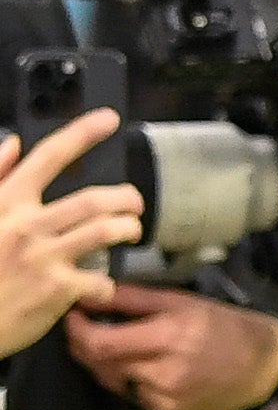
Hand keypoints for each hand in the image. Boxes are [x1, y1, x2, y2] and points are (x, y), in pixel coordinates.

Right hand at [0, 111, 143, 356]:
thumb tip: (13, 143)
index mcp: (7, 204)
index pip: (48, 157)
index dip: (82, 134)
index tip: (108, 119)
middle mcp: (27, 226)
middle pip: (95, 200)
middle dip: (126, 198)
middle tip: (133, 204)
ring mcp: (43, 257)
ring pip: (106, 231)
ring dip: (128, 230)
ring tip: (129, 232)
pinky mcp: (56, 290)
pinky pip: (100, 279)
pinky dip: (105, 283)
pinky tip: (100, 285)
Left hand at [64, 283, 277, 409]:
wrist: (263, 366)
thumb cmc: (222, 326)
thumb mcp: (182, 302)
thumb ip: (133, 299)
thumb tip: (90, 294)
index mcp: (169, 336)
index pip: (101, 343)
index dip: (78, 332)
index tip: (74, 317)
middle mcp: (165, 371)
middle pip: (101, 364)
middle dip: (89, 347)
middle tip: (92, 331)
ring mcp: (167, 398)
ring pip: (114, 382)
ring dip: (110, 366)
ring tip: (131, 350)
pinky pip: (134, 398)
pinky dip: (134, 384)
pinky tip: (154, 372)